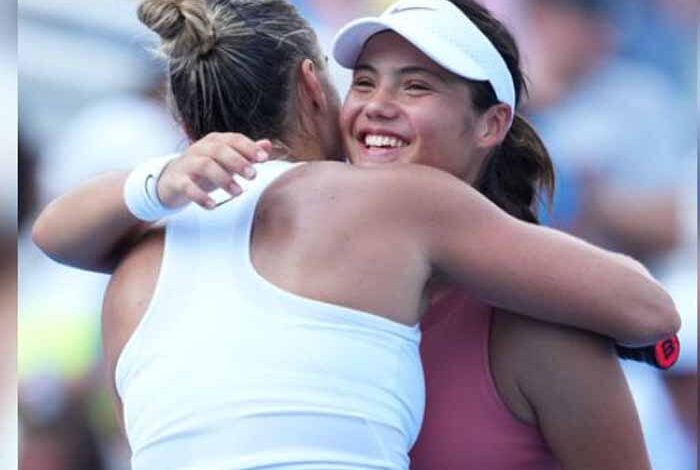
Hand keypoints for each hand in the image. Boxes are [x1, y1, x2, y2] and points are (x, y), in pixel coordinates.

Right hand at [157, 132, 272, 208]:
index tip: (264, 159)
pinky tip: (212, 205)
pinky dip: (200, 196)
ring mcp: (187, 163)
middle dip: (238, 162)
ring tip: (238, 193)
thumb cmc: (206, 169)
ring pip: (205, 165)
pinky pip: (187, 186)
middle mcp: (200, 148)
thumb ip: (247, 153)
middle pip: (219, 150)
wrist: (172, 180)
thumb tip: (267, 145)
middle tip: (253, 176)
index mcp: (215, 141)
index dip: (249, 147)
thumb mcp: (227, 161)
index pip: (234, 139)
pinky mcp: (176, 180)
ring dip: (223, 179)